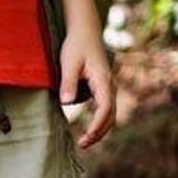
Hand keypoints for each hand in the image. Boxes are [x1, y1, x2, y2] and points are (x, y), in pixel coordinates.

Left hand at [59, 29, 115, 147]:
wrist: (84, 32)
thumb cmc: (76, 46)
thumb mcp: (69, 64)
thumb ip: (68, 83)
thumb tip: (67, 102)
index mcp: (103, 80)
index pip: (105, 108)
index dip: (97, 125)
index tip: (87, 137)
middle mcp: (110, 85)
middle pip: (111, 115)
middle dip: (99, 132)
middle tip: (83, 145)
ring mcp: (108, 86)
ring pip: (110, 113)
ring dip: (101, 129)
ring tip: (85, 141)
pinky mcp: (102, 87)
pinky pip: (106, 108)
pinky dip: (100, 121)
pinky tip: (89, 129)